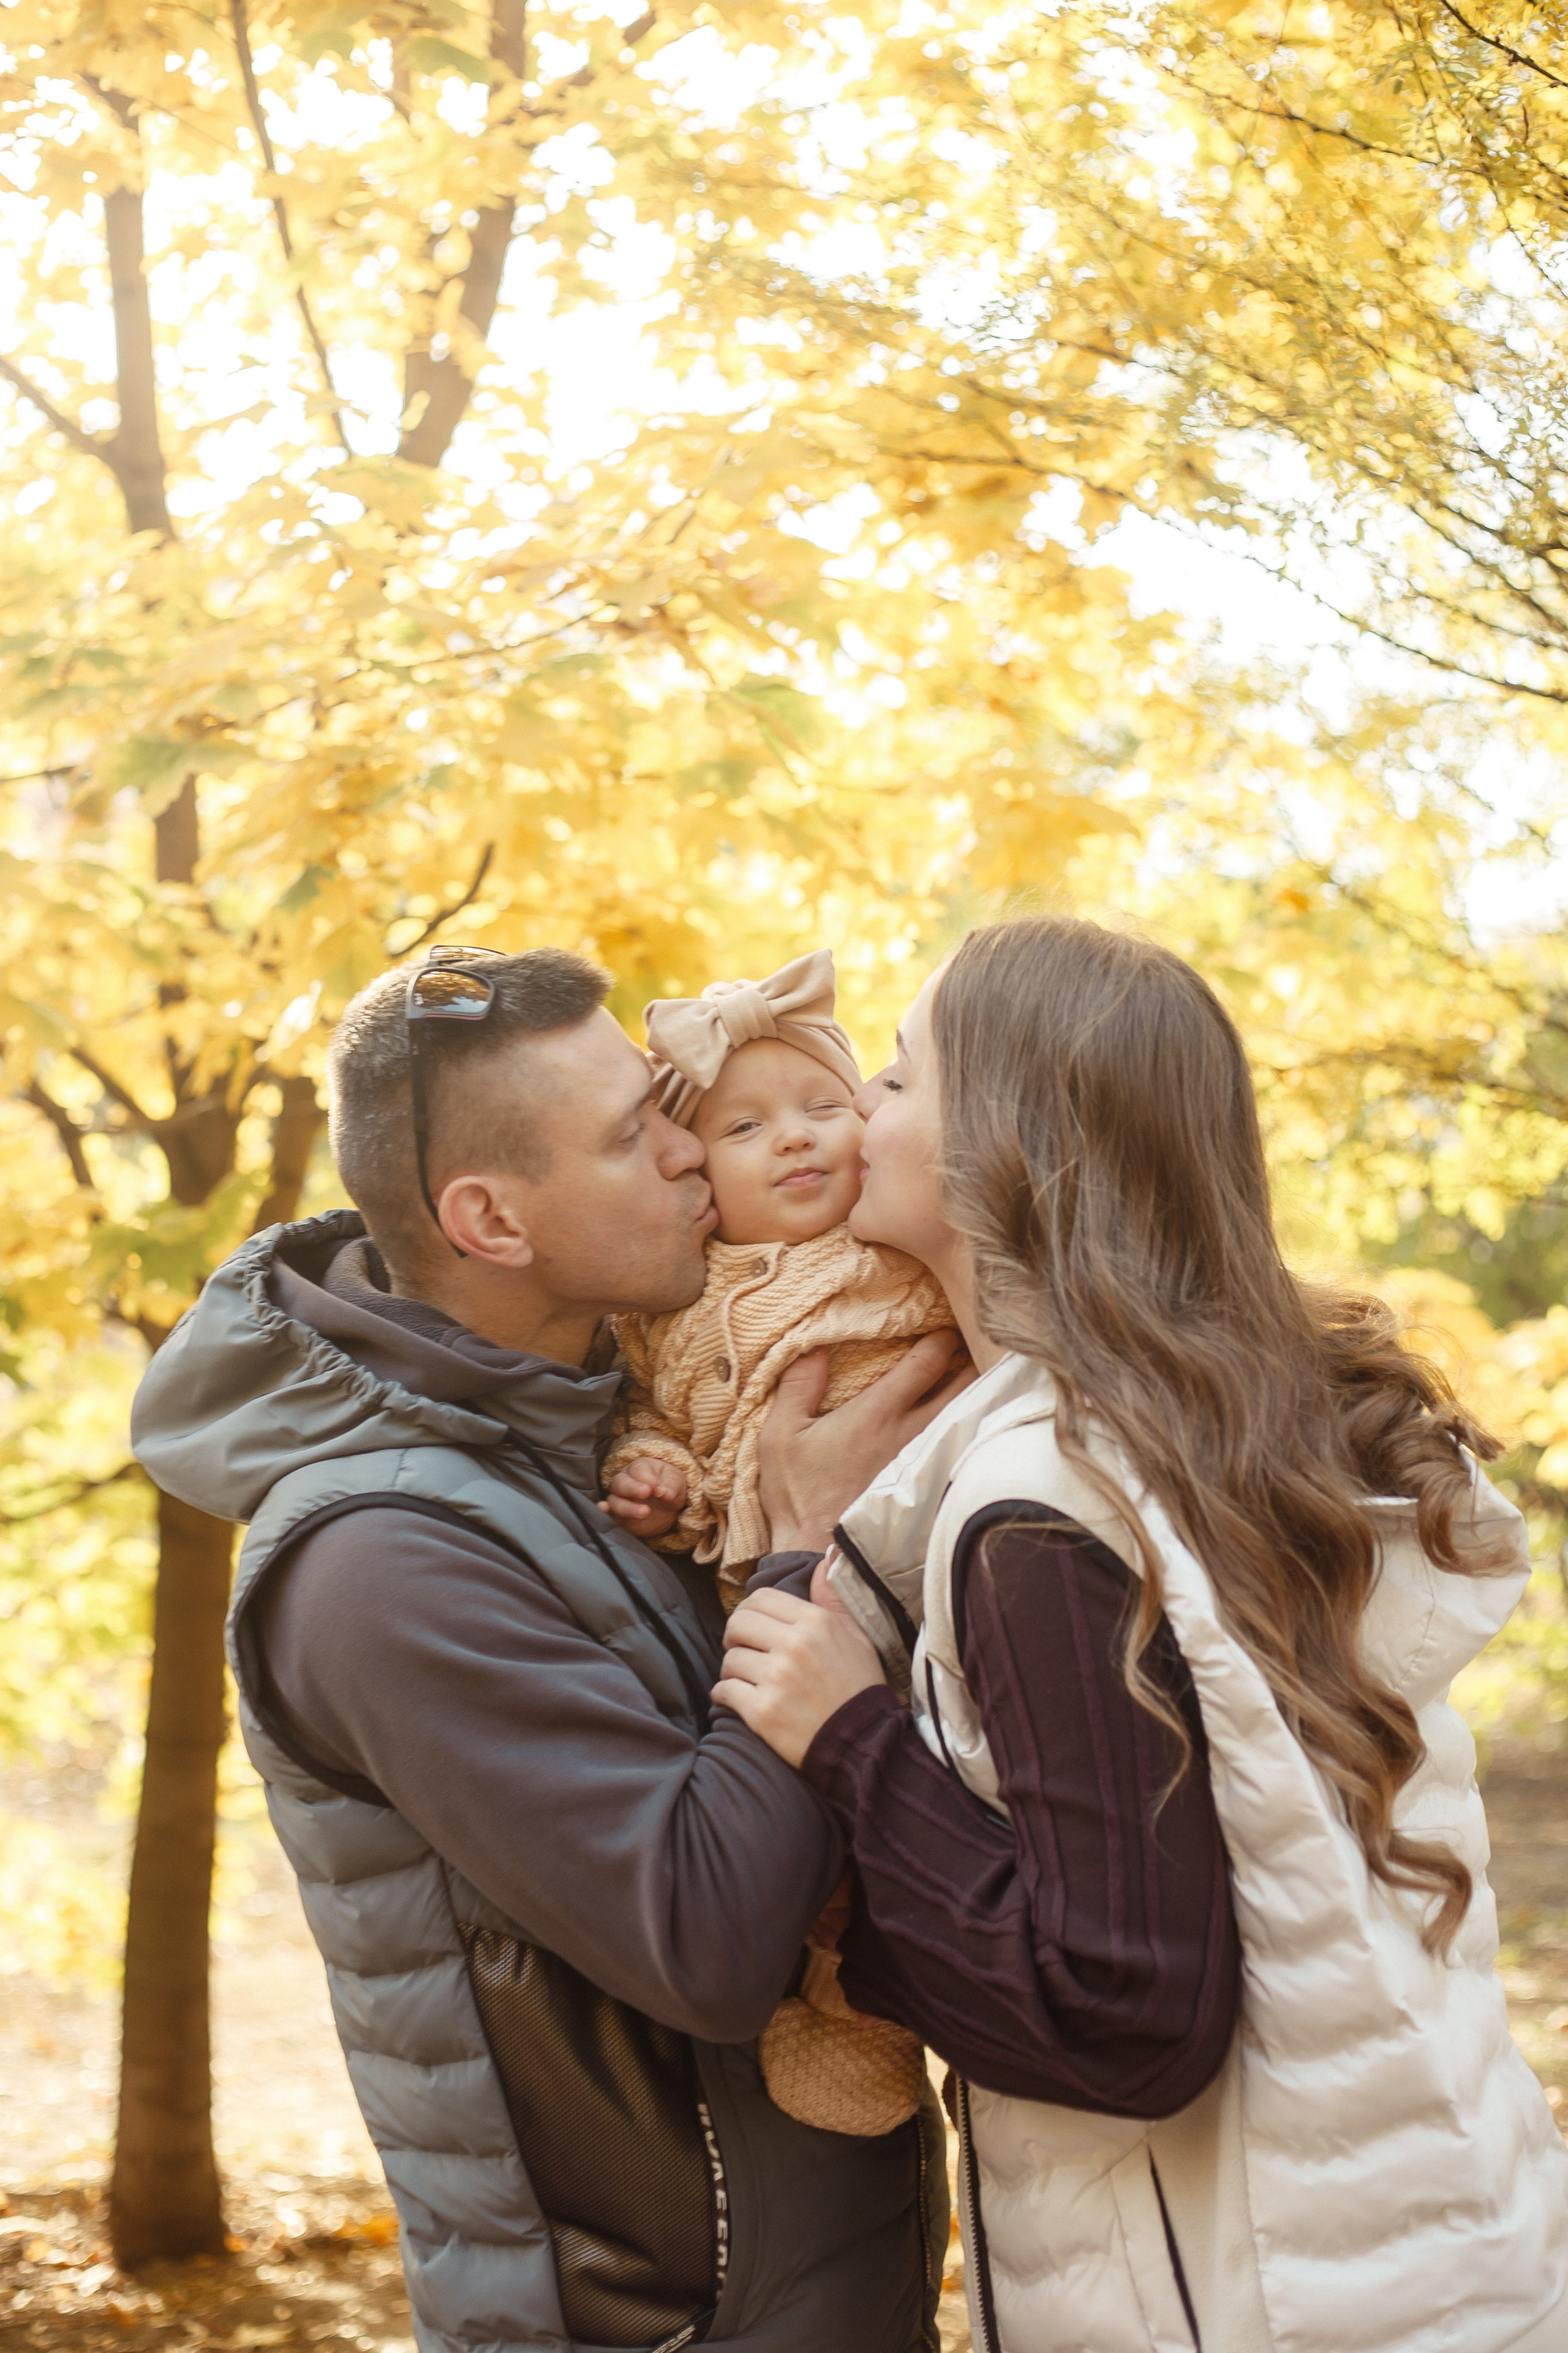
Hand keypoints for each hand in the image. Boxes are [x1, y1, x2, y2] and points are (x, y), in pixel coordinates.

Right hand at [600, 1456, 686, 1537]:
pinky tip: (604, 1510)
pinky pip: (608, 1514)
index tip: (661, 1489)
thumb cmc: (670, 1488)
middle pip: (620, 1482)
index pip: (638, 1470)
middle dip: (632, 1488)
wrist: (669, 1509)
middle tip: (647, 1494)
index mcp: (640, 1468)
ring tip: (645, 1513)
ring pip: (614, 1500)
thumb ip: (671, 1486)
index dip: (649, 1479)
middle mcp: (626, 1481)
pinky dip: (604, 1512)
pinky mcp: (619, 1516)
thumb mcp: (676, 1483)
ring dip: (627, 1507)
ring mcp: (620, 1499)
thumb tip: (664, 1493)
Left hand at [713, 1588, 885, 1767]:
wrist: (864, 1743)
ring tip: (746, 1679)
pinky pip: (725, 1691)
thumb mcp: (857, 1636)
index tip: (753, 1627)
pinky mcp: (762, 1712)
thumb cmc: (860, 1688)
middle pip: (737, 1624)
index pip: (760, 1598)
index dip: (750, 1611)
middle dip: (734, 1637)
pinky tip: (734, 1698)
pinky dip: (724, 1695)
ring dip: (732, 1669)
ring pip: (729, 1659)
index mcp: (814, 1622)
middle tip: (743, 1650)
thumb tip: (824, 1559)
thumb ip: (833, 1599)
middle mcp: (794, 1646)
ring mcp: (776, 1679)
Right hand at [759, 1330, 973, 1552]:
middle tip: (972, 1349)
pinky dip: (972, 1436)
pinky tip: (972, 1431)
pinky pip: (963, 1454)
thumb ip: (799, 1385)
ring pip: (969, 1419)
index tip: (943, 1330)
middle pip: (964, 1387)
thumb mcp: (781, 1434)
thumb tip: (817, 1346)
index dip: (940, 1339)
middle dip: (973, 1362)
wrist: (815, 1555)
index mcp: (877, 1414)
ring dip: (976, 1397)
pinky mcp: (930, 1490)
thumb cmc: (797, 1494)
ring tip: (977, 1384)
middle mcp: (911, 1435)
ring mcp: (926, 1465)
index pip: (926, 1362)